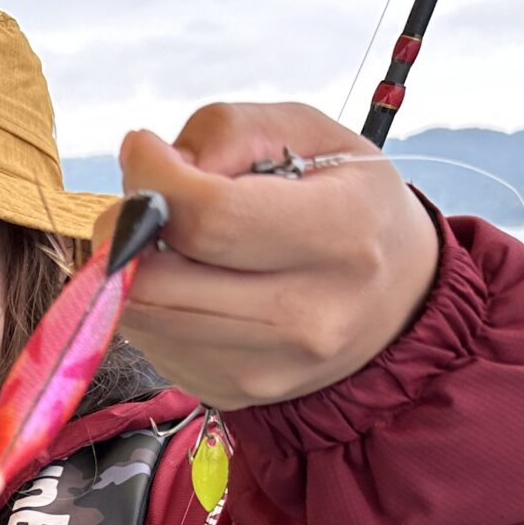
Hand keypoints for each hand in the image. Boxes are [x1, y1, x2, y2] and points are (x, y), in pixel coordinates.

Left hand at [114, 102, 439, 410]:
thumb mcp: (312, 135)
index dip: (154, 178)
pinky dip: (154, 306)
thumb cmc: (348, 205)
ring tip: (172, 241)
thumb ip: (228, 131)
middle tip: (143, 203)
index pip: (209, 217)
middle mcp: (306, 317)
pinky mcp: (228, 393)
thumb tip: (141, 159)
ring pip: (140, 317)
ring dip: (132, 270)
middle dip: (125, 231)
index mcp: (340, 236)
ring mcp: (265, 368)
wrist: (397, 305)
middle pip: (156, 283)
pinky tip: (193, 284)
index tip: (146, 151)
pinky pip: (152, 344)